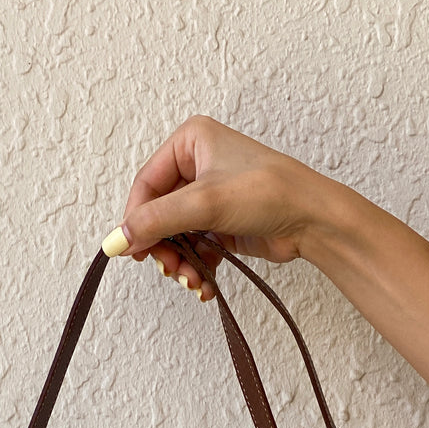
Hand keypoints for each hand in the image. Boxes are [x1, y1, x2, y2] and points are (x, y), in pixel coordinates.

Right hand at [101, 114, 334, 300]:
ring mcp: (210, 196)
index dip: (136, 220)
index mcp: (190, 142)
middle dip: (163, 247)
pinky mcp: (222, 222)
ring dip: (180, 263)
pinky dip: (195, 268)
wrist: (312, 220)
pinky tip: (203, 285)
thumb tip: (116, 240)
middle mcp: (198, 165)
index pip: (146, 184)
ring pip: (176, 235)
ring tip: (192, 282)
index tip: (132, 251)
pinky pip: (195, 247)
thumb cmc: (268, 193)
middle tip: (170, 269)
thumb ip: (155, 221)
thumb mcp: (204, 204)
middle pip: (159, 213)